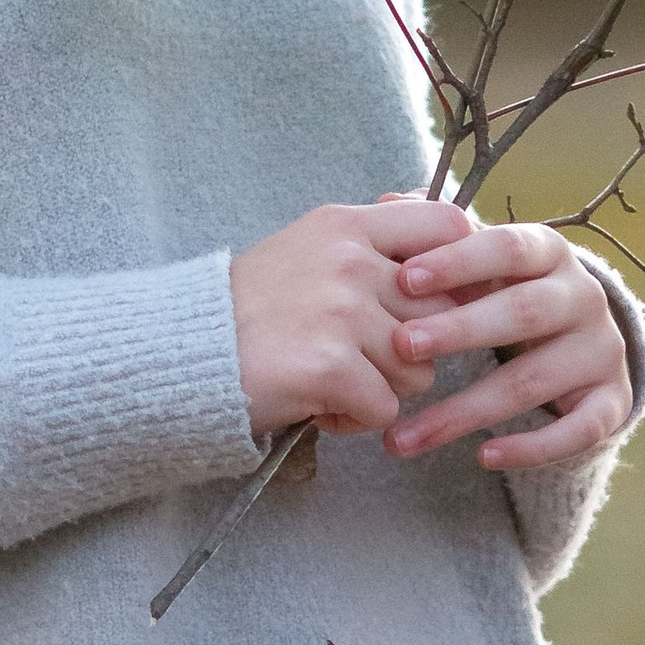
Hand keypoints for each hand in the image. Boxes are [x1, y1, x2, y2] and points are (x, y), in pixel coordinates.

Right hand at [227, 195, 480, 441]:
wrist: (179, 353)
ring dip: (382, 388)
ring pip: (418, 369)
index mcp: (346, 225)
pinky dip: (353, 419)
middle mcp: (349, 261)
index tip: (450, 298)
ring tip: (332, 380)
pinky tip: (317, 405)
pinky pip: (385, 409)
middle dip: (412, 348)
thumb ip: (372, 242)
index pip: (446, 225)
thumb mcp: (309, 248)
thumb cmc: (249, 308)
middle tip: (362, 356)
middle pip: (441, 313)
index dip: (465, 266)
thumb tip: (448, 227)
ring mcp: (341, 313)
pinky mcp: (332, 367)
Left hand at [379, 220, 633, 470]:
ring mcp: (602, 351)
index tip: (403, 279)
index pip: (507, 247)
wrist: (579, 342)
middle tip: (401, 345)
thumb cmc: (508, 293)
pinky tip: (483, 456)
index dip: (457, 262)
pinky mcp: (612, 402)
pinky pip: (578, 430)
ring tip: (405, 435)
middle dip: (459, 329)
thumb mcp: (483, 262)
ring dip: (465, 410)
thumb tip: (390, 202)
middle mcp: (582, 296)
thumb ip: (438, 235)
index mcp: (548, 251)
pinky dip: (532, 446)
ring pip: (535, 381)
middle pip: (522, 312)